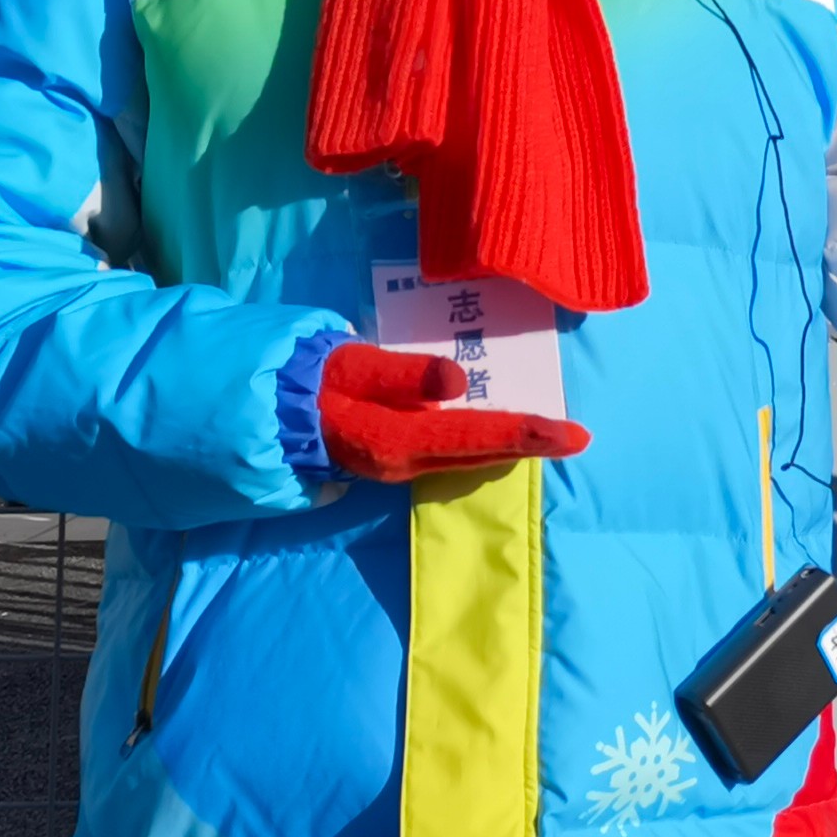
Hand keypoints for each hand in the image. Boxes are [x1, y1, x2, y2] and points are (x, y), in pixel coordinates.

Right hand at [314, 342, 589, 483]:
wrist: (257, 417)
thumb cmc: (312, 381)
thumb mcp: (348, 369)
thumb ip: (399, 375)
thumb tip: (454, 382)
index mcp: (391, 439)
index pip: (468, 436)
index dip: (521, 432)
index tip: (568, 434)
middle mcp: (401, 463)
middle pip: (475, 453)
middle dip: (527, 444)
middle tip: (578, 437)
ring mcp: (398, 467)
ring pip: (462, 458)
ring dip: (505, 447)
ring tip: (551, 436)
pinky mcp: (394, 462)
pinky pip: (446, 456)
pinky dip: (477, 447)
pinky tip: (503, 439)